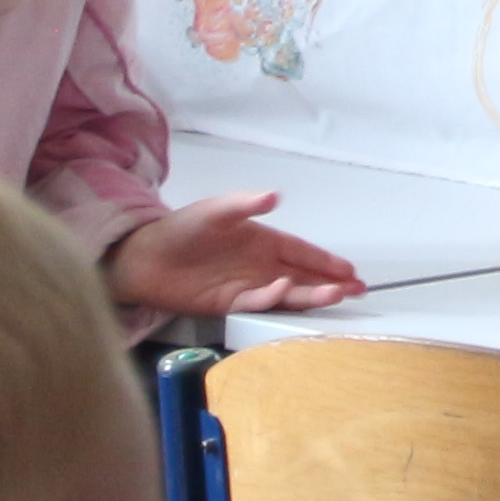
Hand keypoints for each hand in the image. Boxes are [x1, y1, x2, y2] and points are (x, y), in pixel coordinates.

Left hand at [106, 194, 363, 318]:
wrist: (143, 259)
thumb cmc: (181, 229)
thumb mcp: (213, 210)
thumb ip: (243, 205)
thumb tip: (274, 196)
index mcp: (264, 242)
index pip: (303, 252)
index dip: (327, 261)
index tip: (350, 270)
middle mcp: (261, 266)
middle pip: (303, 276)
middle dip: (331, 283)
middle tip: (356, 290)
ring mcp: (247, 286)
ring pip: (287, 293)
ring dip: (311, 295)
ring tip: (334, 296)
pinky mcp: (228, 304)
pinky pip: (256, 303)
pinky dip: (271, 298)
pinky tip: (284, 290)